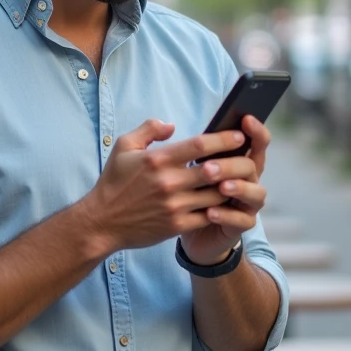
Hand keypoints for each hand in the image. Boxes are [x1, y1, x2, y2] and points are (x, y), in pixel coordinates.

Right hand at [79, 120, 256, 253]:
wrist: (102, 222)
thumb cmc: (114, 182)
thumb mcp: (124, 147)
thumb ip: (149, 130)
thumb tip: (172, 125)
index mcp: (158, 159)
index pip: (199, 145)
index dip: (223, 139)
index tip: (238, 136)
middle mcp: (168, 182)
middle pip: (214, 170)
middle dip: (235, 162)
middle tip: (248, 156)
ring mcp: (174, 206)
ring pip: (216, 194)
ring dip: (232, 186)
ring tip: (243, 179)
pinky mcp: (177, 225)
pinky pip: (208, 215)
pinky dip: (221, 208)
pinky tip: (228, 201)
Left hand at [179, 116, 271, 264]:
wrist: (184, 229)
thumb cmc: (183, 192)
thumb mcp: (177, 166)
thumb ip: (171, 145)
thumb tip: (169, 126)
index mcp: (236, 161)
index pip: (255, 142)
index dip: (255, 130)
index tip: (245, 119)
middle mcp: (246, 180)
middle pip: (251, 166)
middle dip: (233, 164)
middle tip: (209, 167)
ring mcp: (245, 203)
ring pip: (256, 192)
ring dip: (239, 188)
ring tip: (221, 187)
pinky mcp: (239, 225)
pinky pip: (242, 220)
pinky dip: (228, 215)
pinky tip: (211, 212)